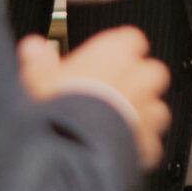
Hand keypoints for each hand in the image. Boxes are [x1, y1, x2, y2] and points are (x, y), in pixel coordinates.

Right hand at [20, 28, 169, 168]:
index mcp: (112, 54)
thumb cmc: (56, 108)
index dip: (119, 51)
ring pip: (158, 109)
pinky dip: (141, 148)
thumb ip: (39, 62)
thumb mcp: (35, 79)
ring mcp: (145, 111)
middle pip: (152, 72)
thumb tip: (33, 48)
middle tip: (115, 91)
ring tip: (120, 123)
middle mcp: (136, 79)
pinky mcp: (147, 142)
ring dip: (144, 115)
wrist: (71, 146)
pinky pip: (152, 144)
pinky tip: (123, 150)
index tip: (106, 59)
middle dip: (140, 81)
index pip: (131, 40)